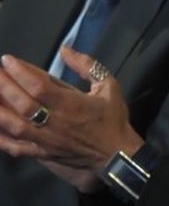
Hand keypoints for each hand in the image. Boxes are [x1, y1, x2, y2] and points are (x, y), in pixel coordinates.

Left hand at [0, 49, 141, 188]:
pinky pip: (16, 148)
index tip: (7, 60)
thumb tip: (65, 49)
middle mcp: (55, 123)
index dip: (20, 72)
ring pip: (14, 125)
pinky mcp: (42, 153)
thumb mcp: (109, 87)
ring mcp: (46, 140)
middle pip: (23, 103)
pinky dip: (1, 139)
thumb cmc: (113, 120)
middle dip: (3, 86)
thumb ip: (87, 66)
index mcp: (72, 105)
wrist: (119, 156)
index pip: (39, 86)